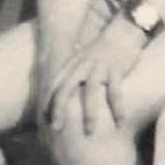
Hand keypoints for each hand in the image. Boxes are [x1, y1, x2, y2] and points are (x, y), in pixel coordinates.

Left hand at [46, 16, 148, 134]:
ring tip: (89, 132)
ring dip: (89, 114)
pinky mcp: (116, 70)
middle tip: (55, 129)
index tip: (41, 122)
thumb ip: (72, 75)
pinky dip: (118, 108)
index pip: (53, 86)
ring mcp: (99, 68)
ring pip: (90, 93)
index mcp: (71, 65)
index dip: (46, 103)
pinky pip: (116, 92)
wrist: (123, 32)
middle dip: (58, 110)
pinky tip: (120, 123)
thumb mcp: (82, 59)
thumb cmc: (102, 51)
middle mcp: (82, 66)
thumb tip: (64, 97)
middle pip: (65, 89)